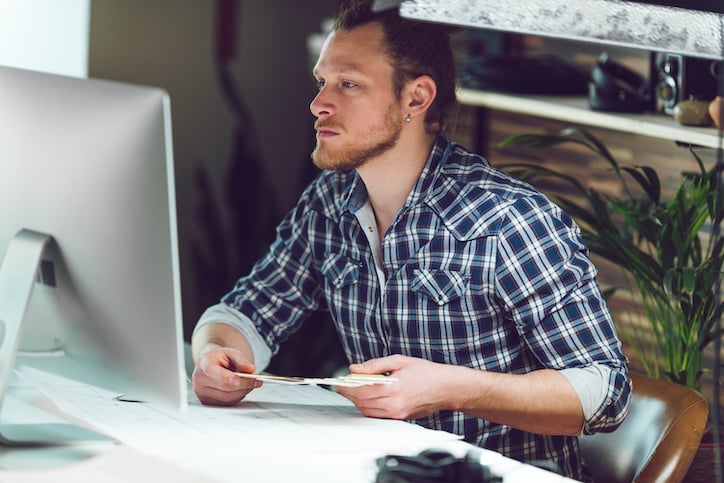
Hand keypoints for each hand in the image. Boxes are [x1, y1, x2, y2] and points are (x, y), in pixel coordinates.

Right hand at [192, 346, 260, 405]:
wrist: (210, 364)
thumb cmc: (219, 358)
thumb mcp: (230, 352)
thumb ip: (241, 359)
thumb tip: (250, 369)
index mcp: (204, 364)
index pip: (216, 373)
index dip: (233, 378)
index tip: (249, 377)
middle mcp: (200, 379)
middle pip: (225, 388)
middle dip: (244, 385)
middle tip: (256, 381)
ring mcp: (202, 392)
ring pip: (227, 398)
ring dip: (242, 392)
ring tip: (250, 384)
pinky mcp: (206, 401)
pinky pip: (226, 403)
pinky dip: (237, 397)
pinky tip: (241, 389)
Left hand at [336, 354, 454, 419]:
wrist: (446, 388)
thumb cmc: (426, 372)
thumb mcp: (399, 361)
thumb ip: (375, 365)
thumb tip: (355, 368)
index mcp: (393, 388)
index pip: (362, 390)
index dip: (347, 387)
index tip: (337, 382)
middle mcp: (394, 404)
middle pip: (362, 402)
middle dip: (350, 394)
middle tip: (342, 386)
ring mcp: (397, 414)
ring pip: (368, 411)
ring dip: (358, 401)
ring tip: (354, 390)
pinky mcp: (401, 418)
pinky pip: (378, 415)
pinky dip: (369, 407)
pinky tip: (367, 398)